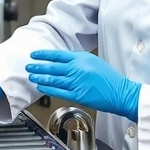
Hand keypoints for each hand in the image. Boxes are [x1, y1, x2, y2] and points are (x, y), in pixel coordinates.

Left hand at [26, 50, 140, 121]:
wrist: (121, 92)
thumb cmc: (109, 78)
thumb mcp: (94, 61)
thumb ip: (78, 61)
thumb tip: (63, 61)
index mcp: (81, 58)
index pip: (57, 55)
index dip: (43, 55)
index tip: (34, 55)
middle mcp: (77, 69)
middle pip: (52, 67)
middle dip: (38, 66)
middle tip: (28, 66)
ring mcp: (77, 82)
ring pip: (53, 79)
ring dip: (40, 78)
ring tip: (31, 76)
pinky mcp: (78, 95)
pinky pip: (58, 91)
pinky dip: (48, 89)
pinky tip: (41, 87)